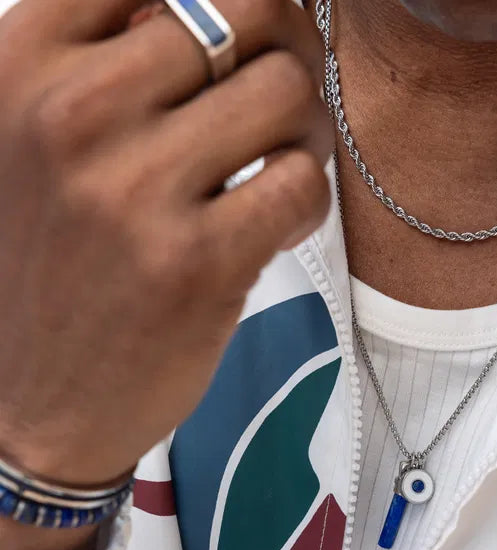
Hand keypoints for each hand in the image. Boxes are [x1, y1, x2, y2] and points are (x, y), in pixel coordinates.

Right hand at [0, 0, 331, 487]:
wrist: (30, 401)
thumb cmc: (48, 264)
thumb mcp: (34, 140)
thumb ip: (106, 60)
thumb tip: (213, 10)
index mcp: (24, 63)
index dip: (236, 1)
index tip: (249, 38)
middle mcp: (71, 113)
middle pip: (250, 9)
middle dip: (289, 50)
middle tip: (281, 100)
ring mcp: (133, 191)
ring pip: (288, 90)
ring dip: (307, 127)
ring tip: (280, 165)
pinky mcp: (196, 265)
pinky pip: (302, 181)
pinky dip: (307, 196)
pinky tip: (277, 222)